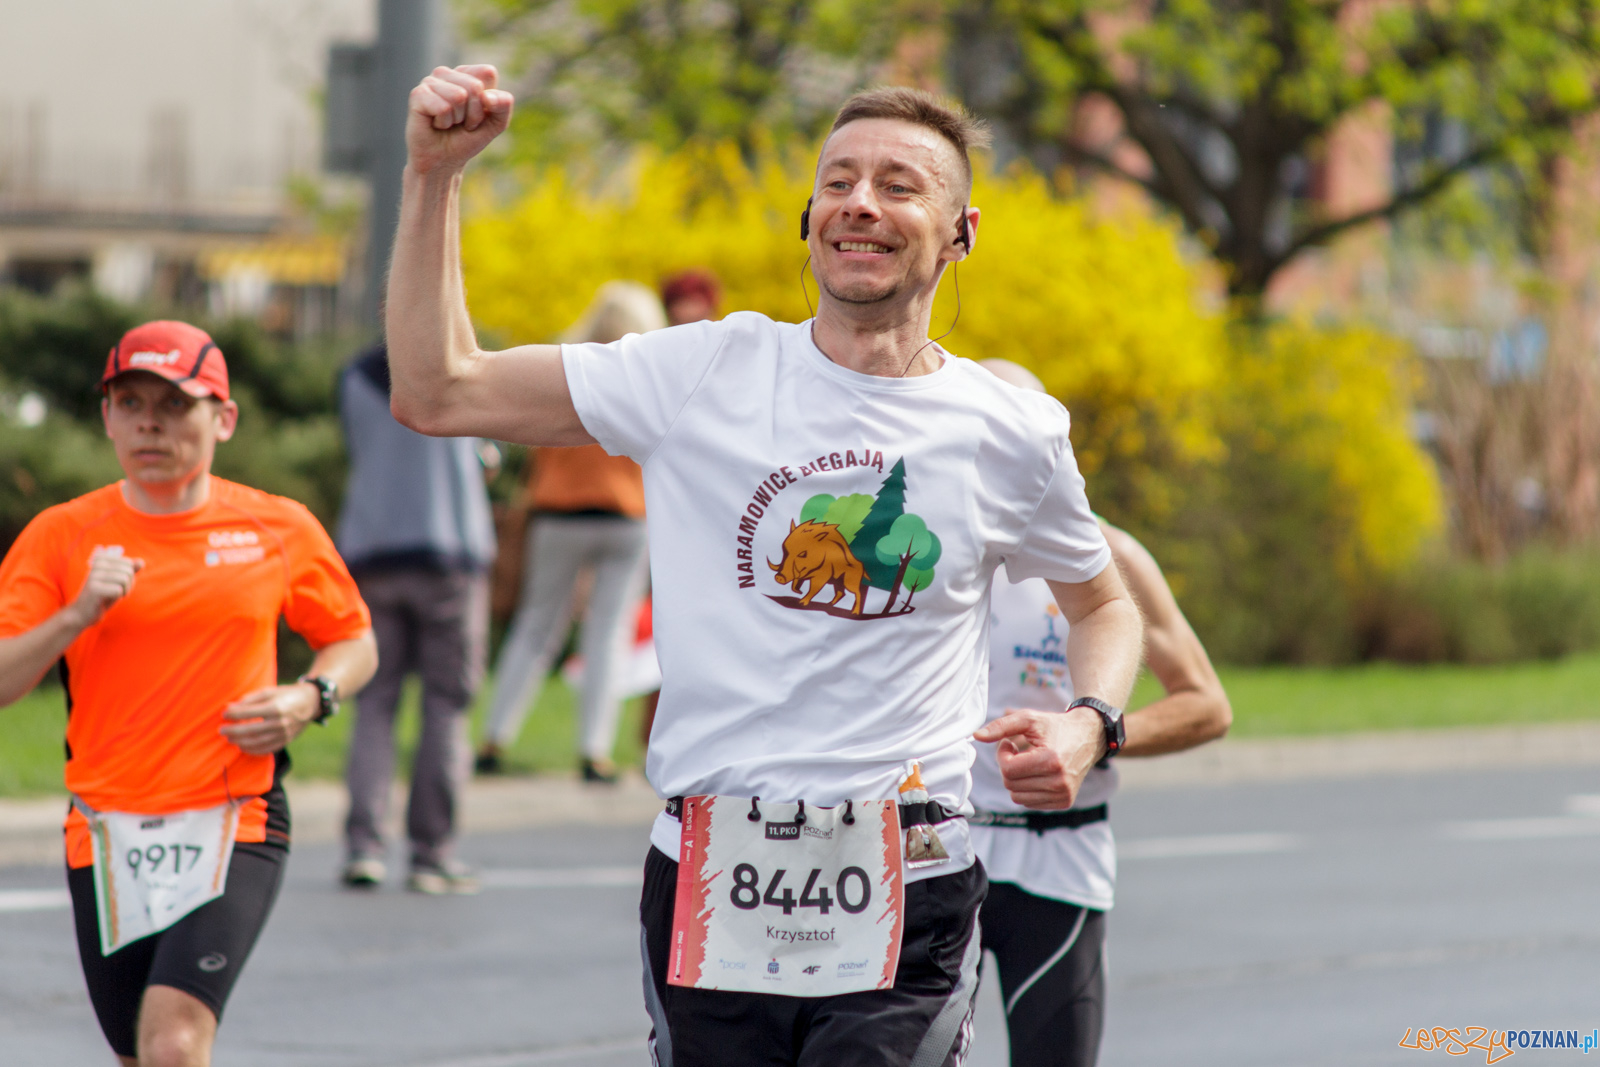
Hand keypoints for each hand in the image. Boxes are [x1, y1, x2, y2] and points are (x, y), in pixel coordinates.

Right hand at [68, 546, 144, 628]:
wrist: (83, 612)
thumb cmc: (104, 595)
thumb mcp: (119, 581)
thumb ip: (130, 570)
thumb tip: (141, 562)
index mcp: (102, 559)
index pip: (129, 563)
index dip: (129, 576)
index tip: (117, 583)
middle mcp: (96, 564)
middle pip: (128, 571)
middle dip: (128, 584)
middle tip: (116, 591)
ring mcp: (94, 575)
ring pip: (124, 579)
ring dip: (124, 590)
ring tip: (112, 595)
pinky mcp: (93, 588)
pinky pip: (118, 590)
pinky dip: (118, 596)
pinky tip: (107, 599)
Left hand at [219, 683, 318, 755]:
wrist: (311, 703)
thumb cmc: (287, 694)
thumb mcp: (270, 691)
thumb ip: (250, 699)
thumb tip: (229, 707)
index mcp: (275, 707)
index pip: (248, 712)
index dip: (233, 714)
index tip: (223, 713)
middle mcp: (280, 722)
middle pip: (250, 730)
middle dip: (232, 730)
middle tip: (221, 730)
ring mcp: (283, 734)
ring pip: (256, 742)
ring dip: (239, 741)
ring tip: (229, 738)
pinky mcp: (286, 741)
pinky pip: (266, 749)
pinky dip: (252, 750)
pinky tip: (242, 746)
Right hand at [407, 64, 512, 176]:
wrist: (444, 161)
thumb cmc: (467, 138)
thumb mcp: (496, 123)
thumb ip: (503, 105)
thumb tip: (487, 96)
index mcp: (466, 74)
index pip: (487, 73)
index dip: (488, 100)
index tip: (477, 114)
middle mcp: (446, 73)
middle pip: (475, 86)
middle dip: (473, 113)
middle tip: (461, 123)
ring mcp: (430, 81)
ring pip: (459, 96)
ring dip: (458, 119)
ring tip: (448, 123)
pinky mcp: (417, 95)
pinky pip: (443, 108)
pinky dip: (444, 123)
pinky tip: (436, 124)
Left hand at [973, 707, 1105, 809]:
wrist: (1088, 737)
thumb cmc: (1055, 727)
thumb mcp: (1028, 719)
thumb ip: (1000, 726)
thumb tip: (976, 736)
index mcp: (1051, 761)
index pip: (1008, 769)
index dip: (1003, 754)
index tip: (1010, 743)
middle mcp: (1059, 782)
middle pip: (1010, 784)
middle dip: (1008, 766)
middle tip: (1018, 750)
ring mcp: (1063, 795)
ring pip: (1017, 797)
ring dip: (1017, 779)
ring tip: (1028, 761)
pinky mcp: (1064, 802)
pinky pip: (1029, 802)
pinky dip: (1027, 788)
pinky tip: (1037, 773)